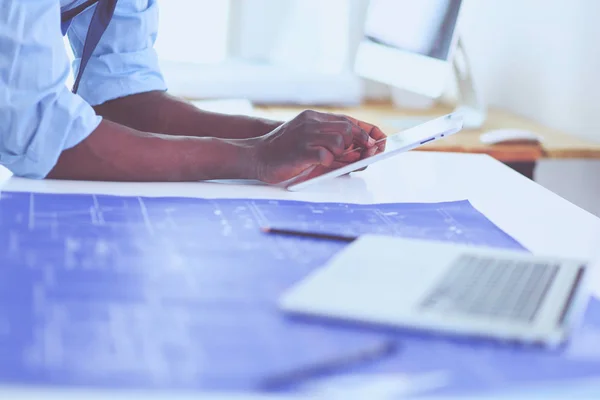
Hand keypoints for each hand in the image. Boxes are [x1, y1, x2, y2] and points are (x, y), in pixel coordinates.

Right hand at [251, 110, 385, 185]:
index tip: (382, 139)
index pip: (348, 120)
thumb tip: (361, 157)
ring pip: (340, 140)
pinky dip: (329, 162)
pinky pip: (325, 155)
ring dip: (343, 153)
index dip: (367, 130)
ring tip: (335, 160)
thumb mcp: (309, 145)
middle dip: (363, 143)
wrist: (254, 157)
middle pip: (348, 128)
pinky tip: (322, 164)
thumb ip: (332, 147)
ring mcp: (306, 135)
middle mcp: (311, 122)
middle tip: (370, 154)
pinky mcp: (301, 150)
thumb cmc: (283, 154)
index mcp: (314, 118)